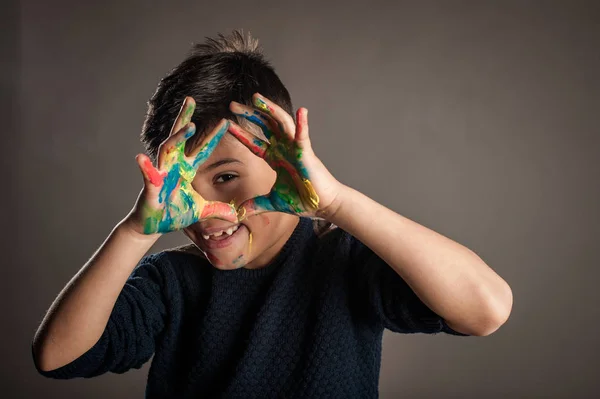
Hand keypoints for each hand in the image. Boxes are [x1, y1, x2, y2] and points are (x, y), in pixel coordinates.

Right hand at [128, 97, 237, 234]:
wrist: (152, 226)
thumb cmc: (173, 213)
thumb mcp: (201, 210)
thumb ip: (218, 209)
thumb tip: (236, 214)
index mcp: (186, 168)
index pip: (203, 149)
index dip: (213, 136)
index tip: (226, 122)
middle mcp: (173, 166)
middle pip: (179, 137)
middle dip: (185, 118)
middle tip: (190, 99)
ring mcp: (161, 174)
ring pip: (168, 150)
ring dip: (178, 138)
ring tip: (190, 126)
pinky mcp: (150, 188)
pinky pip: (148, 176)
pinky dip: (146, 168)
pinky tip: (142, 158)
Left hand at [228, 93, 341, 219]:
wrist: (324, 205)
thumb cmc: (304, 200)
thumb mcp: (274, 202)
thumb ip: (256, 205)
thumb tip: (240, 212)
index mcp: (276, 158)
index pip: (255, 142)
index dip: (241, 133)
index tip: (226, 124)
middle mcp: (284, 149)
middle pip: (264, 126)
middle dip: (249, 115)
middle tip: (232, 106)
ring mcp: (296, 148)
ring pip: (281, 123)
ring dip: (270, 109)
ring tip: (256, 98)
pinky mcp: (307, 153)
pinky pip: (304, 136)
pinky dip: (303, 123)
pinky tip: (301, 111)